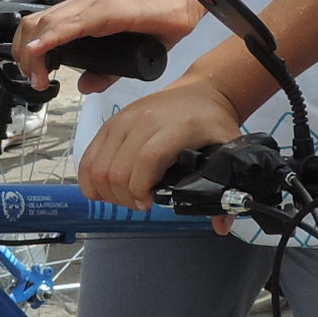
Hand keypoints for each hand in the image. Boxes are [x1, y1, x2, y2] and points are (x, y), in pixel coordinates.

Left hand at [12, 0, 200, 94]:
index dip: (27, 52)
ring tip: (37, 77)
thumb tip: (84, 87)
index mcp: (81, 14)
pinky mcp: (105, 9)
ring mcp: (91, 5)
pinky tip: (40, 52)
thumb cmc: (159, 21)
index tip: (33, 78)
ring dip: (32, 53)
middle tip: (33, 81)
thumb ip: (105, 72)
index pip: (39, 28)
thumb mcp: (126, 57)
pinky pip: (70, 23)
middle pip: (33, 25)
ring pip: (45, 24)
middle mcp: (81, 6)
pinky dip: (49, 38)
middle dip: (23, 56)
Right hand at [76, 73, 246, 209]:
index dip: (140, 189)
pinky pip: (89, 156)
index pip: (146, 160)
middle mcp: (145, 120)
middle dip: (124, 198)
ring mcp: (124, 120)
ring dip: (107, 192)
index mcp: (177, 127)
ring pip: (98, 166)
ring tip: (126, 197)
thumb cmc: (212, 121)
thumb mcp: (228, 148)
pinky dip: (90, 179)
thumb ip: (226, 186)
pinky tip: (104, 189)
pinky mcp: (111, 122)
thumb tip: (221, 225)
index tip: (148, 204)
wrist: (200, 91)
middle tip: (140, 204)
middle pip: (117, 169)